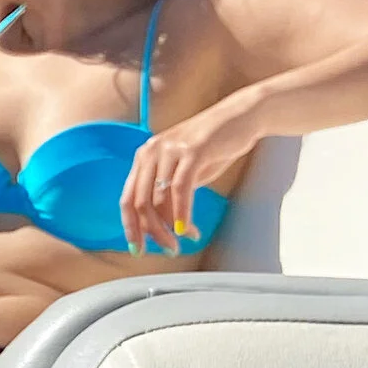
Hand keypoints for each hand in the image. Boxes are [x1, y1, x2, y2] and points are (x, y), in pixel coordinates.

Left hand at [121, 89, 263, 252]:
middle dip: (152, 233)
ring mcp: (170, 150)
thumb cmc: (213, 147)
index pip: (127, 199)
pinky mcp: (192, 151)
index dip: (130, 227)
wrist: (240, 118)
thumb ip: (167, 192)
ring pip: (159, 200)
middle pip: (140, 203)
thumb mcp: (183, 171)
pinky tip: (187, 228)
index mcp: (144, 157)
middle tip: (169, 249)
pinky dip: (182, 214)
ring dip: (170, 227)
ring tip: (184, 239)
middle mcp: (151, 152)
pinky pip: (180, 190)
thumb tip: (158, 225)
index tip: (137, 249)